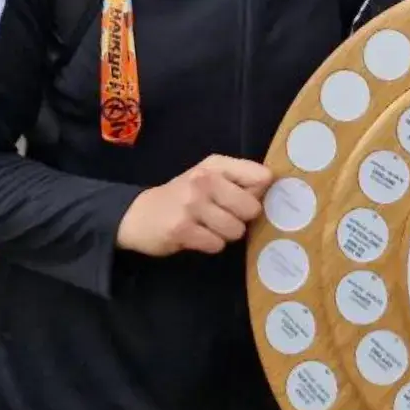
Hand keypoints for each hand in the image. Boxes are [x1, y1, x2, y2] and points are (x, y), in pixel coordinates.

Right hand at [116, 156, 272, 257]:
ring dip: (225, 234)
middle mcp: (204, 180)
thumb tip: (272, 188)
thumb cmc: (182, 196)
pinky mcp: (181, 229)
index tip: (247, 199)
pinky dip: (210, 245)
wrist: (138, 214)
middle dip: (241, 218)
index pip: (261, 177)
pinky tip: (196, 236)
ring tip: (208, 226)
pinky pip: (216, 244)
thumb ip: (239, 179)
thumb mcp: (208, 177)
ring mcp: (192, 204)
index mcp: (216, 165)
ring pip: (236, 230)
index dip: (259, 194)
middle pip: (252, 208)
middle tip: (223, 216)